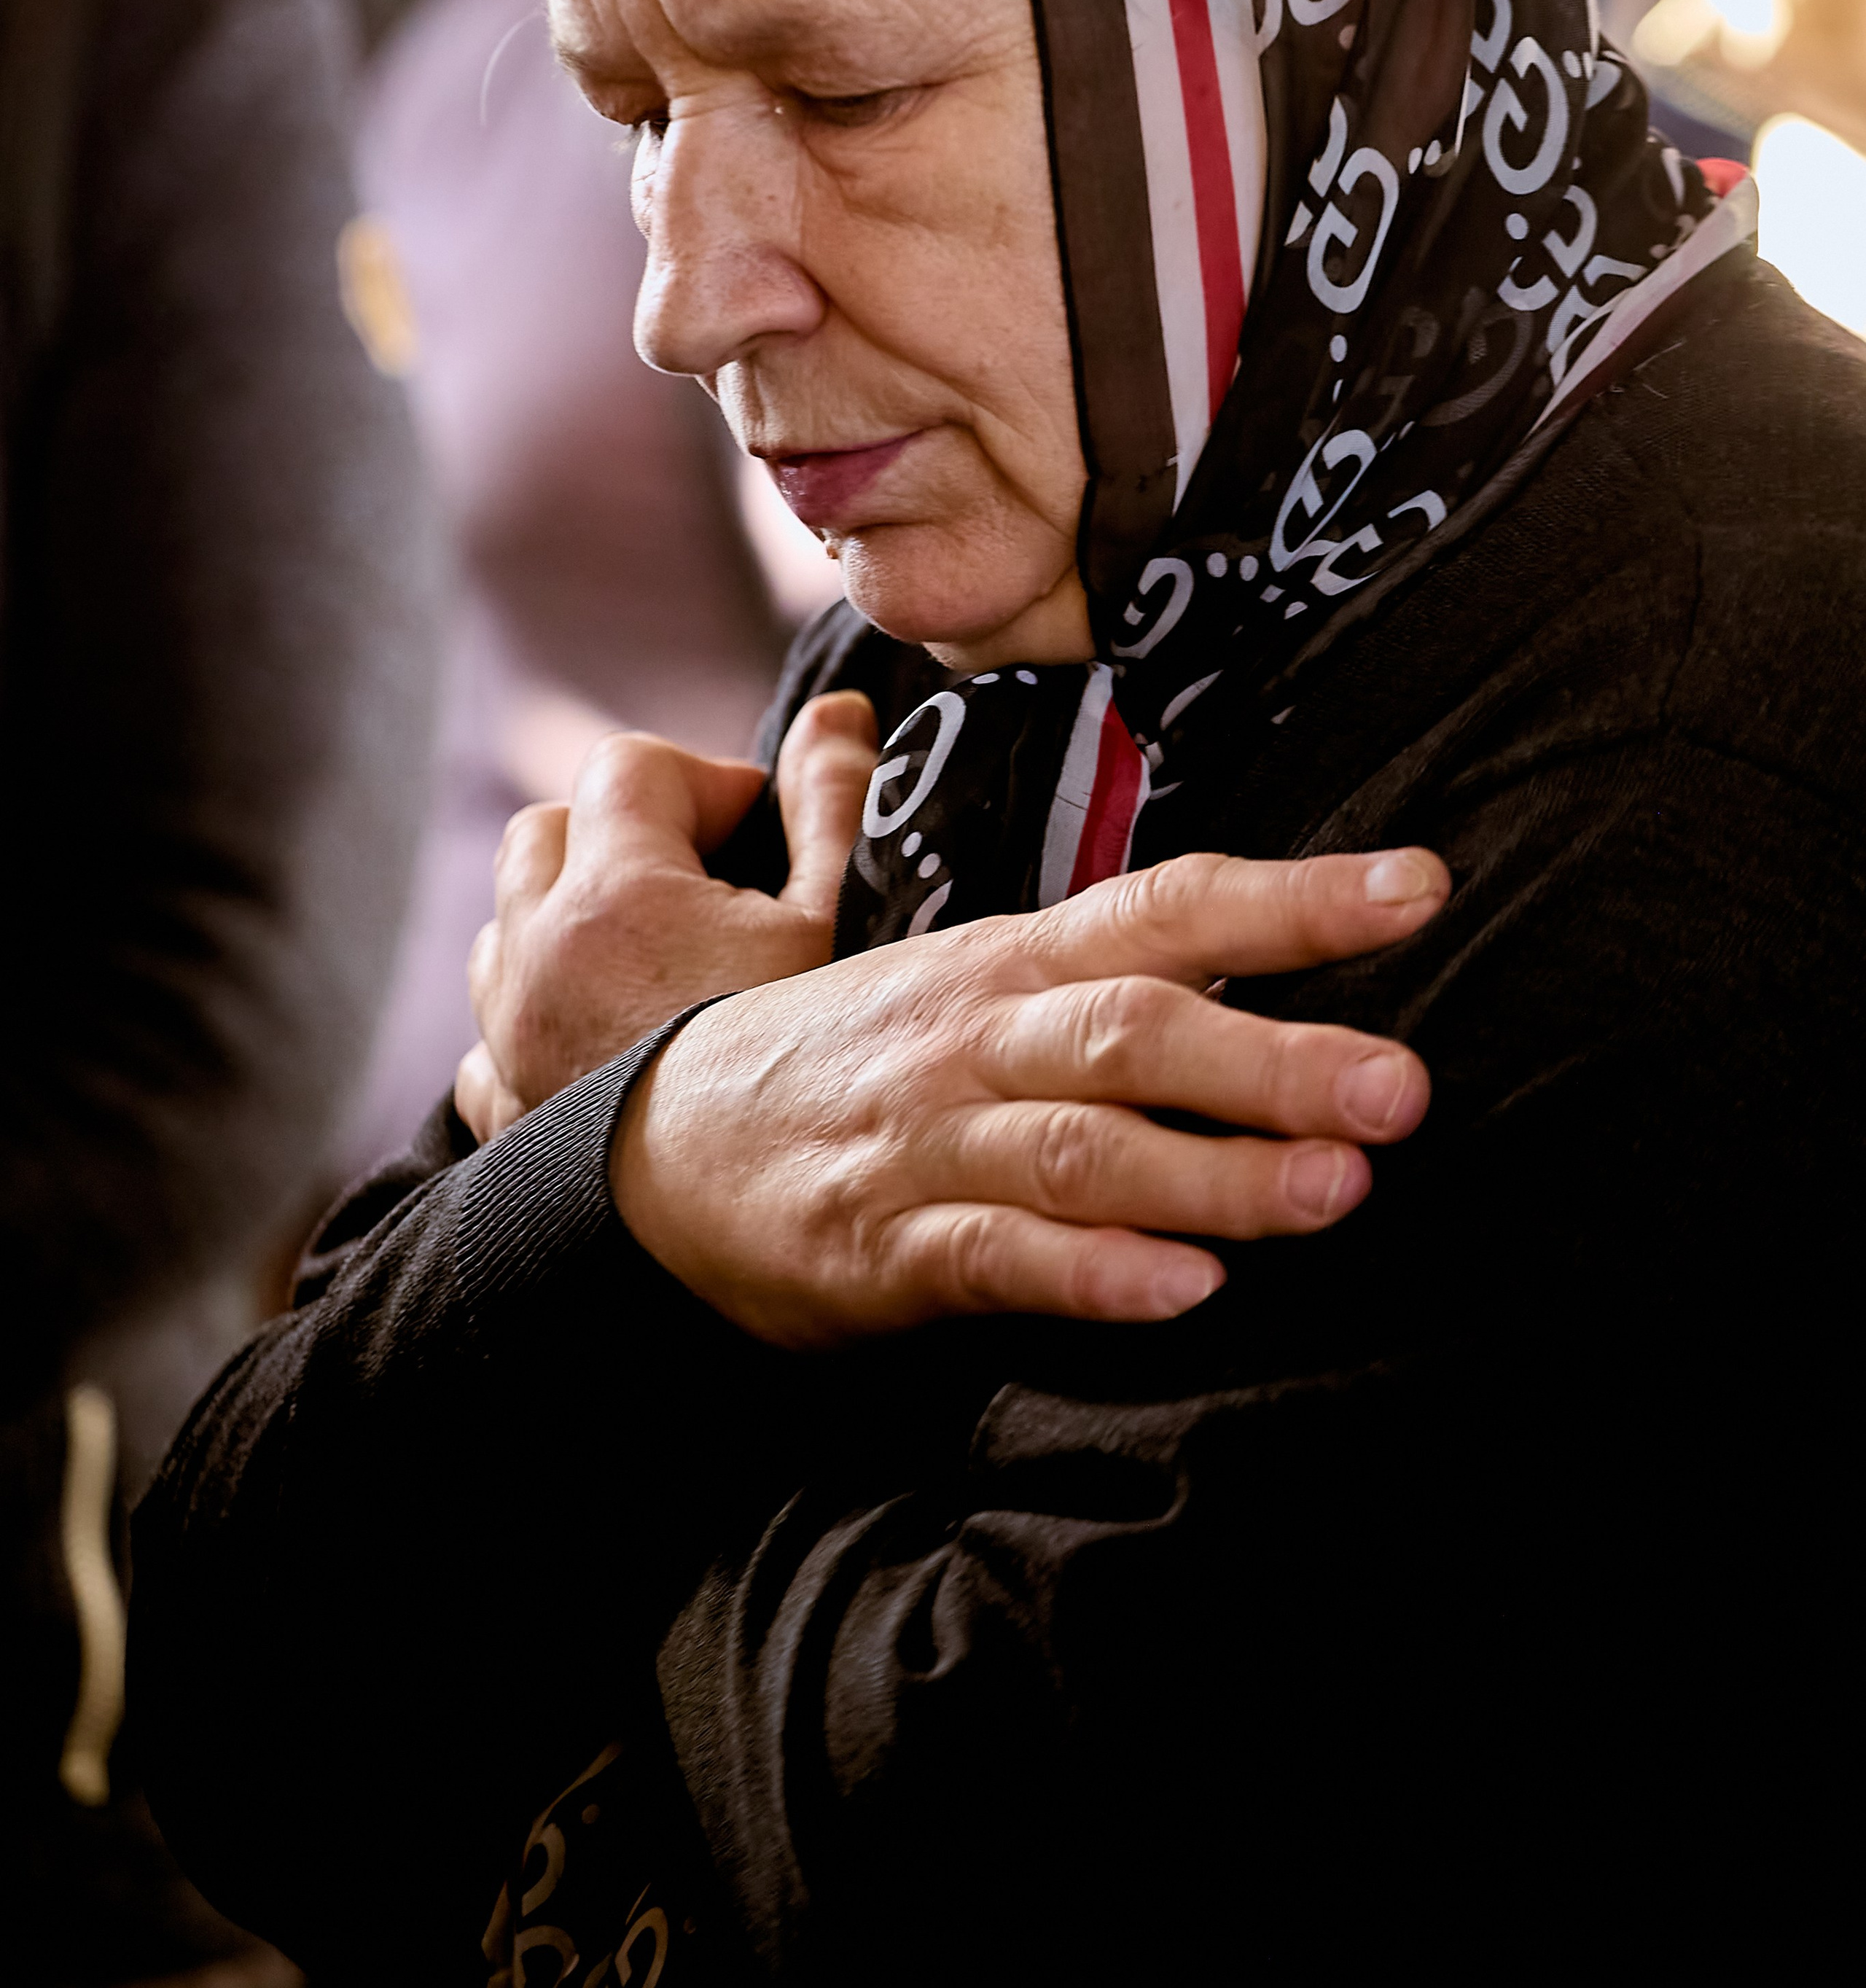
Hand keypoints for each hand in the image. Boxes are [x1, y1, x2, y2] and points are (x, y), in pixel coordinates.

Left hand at [455, 691, 877, 1144]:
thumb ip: (835, 803)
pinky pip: (485, 1044)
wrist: (766, 1214)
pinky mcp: (508, 1111)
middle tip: (702, 886)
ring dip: (565, 924)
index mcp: (617, 893)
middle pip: (543, 832)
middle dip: (615, 837)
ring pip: (504, 930)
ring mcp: (509, 1037)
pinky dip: (531, 1027)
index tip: (758, 831)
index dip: (701, 781)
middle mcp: (536, 954)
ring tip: (655, 962)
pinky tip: (598, 1047)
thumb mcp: (847, 921)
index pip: (629, 767)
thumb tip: (835, 711)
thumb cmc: (813, 1070)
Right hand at [612, 847, 1447, 1345]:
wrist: (665, 1137)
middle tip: (1404, 1086)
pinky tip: (1184, 1290)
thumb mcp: (982, 982)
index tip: (1421, 887)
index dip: (1294, 897)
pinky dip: (1088, 1274)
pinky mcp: (880, 1247)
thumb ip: (1117, 975)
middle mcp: (980, 1033)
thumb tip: (1290, 961)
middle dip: (1273, 1058)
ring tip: (1335, 1189)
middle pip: (1135, 1028)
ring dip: (1211, 1170)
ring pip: (1080, 1146)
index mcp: (1018, 958)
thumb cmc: (868, 1055)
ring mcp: (928, 1140)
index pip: (1168, 905)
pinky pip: (991, 1259)